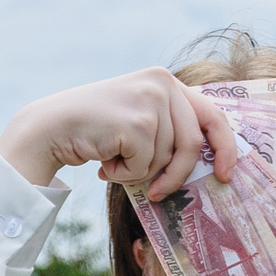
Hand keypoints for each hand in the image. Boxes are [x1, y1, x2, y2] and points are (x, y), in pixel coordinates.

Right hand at [0, 69, 237, 199]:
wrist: (49, 128)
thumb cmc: (98, 131)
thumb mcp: (142, 120)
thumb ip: (172, 129)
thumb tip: (213, 163)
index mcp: (167, 81)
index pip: (212, 116)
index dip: (225, 148)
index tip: (226, 174)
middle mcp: (162, 84)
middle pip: (191, 144)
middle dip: (177, 174)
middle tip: (158, 193)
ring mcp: (149, 101)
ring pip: (167, 158)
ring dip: (140, 171)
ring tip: (113, 159)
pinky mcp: (136, 122)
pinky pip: (145, 165)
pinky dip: (124, 173)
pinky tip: (103, 159)